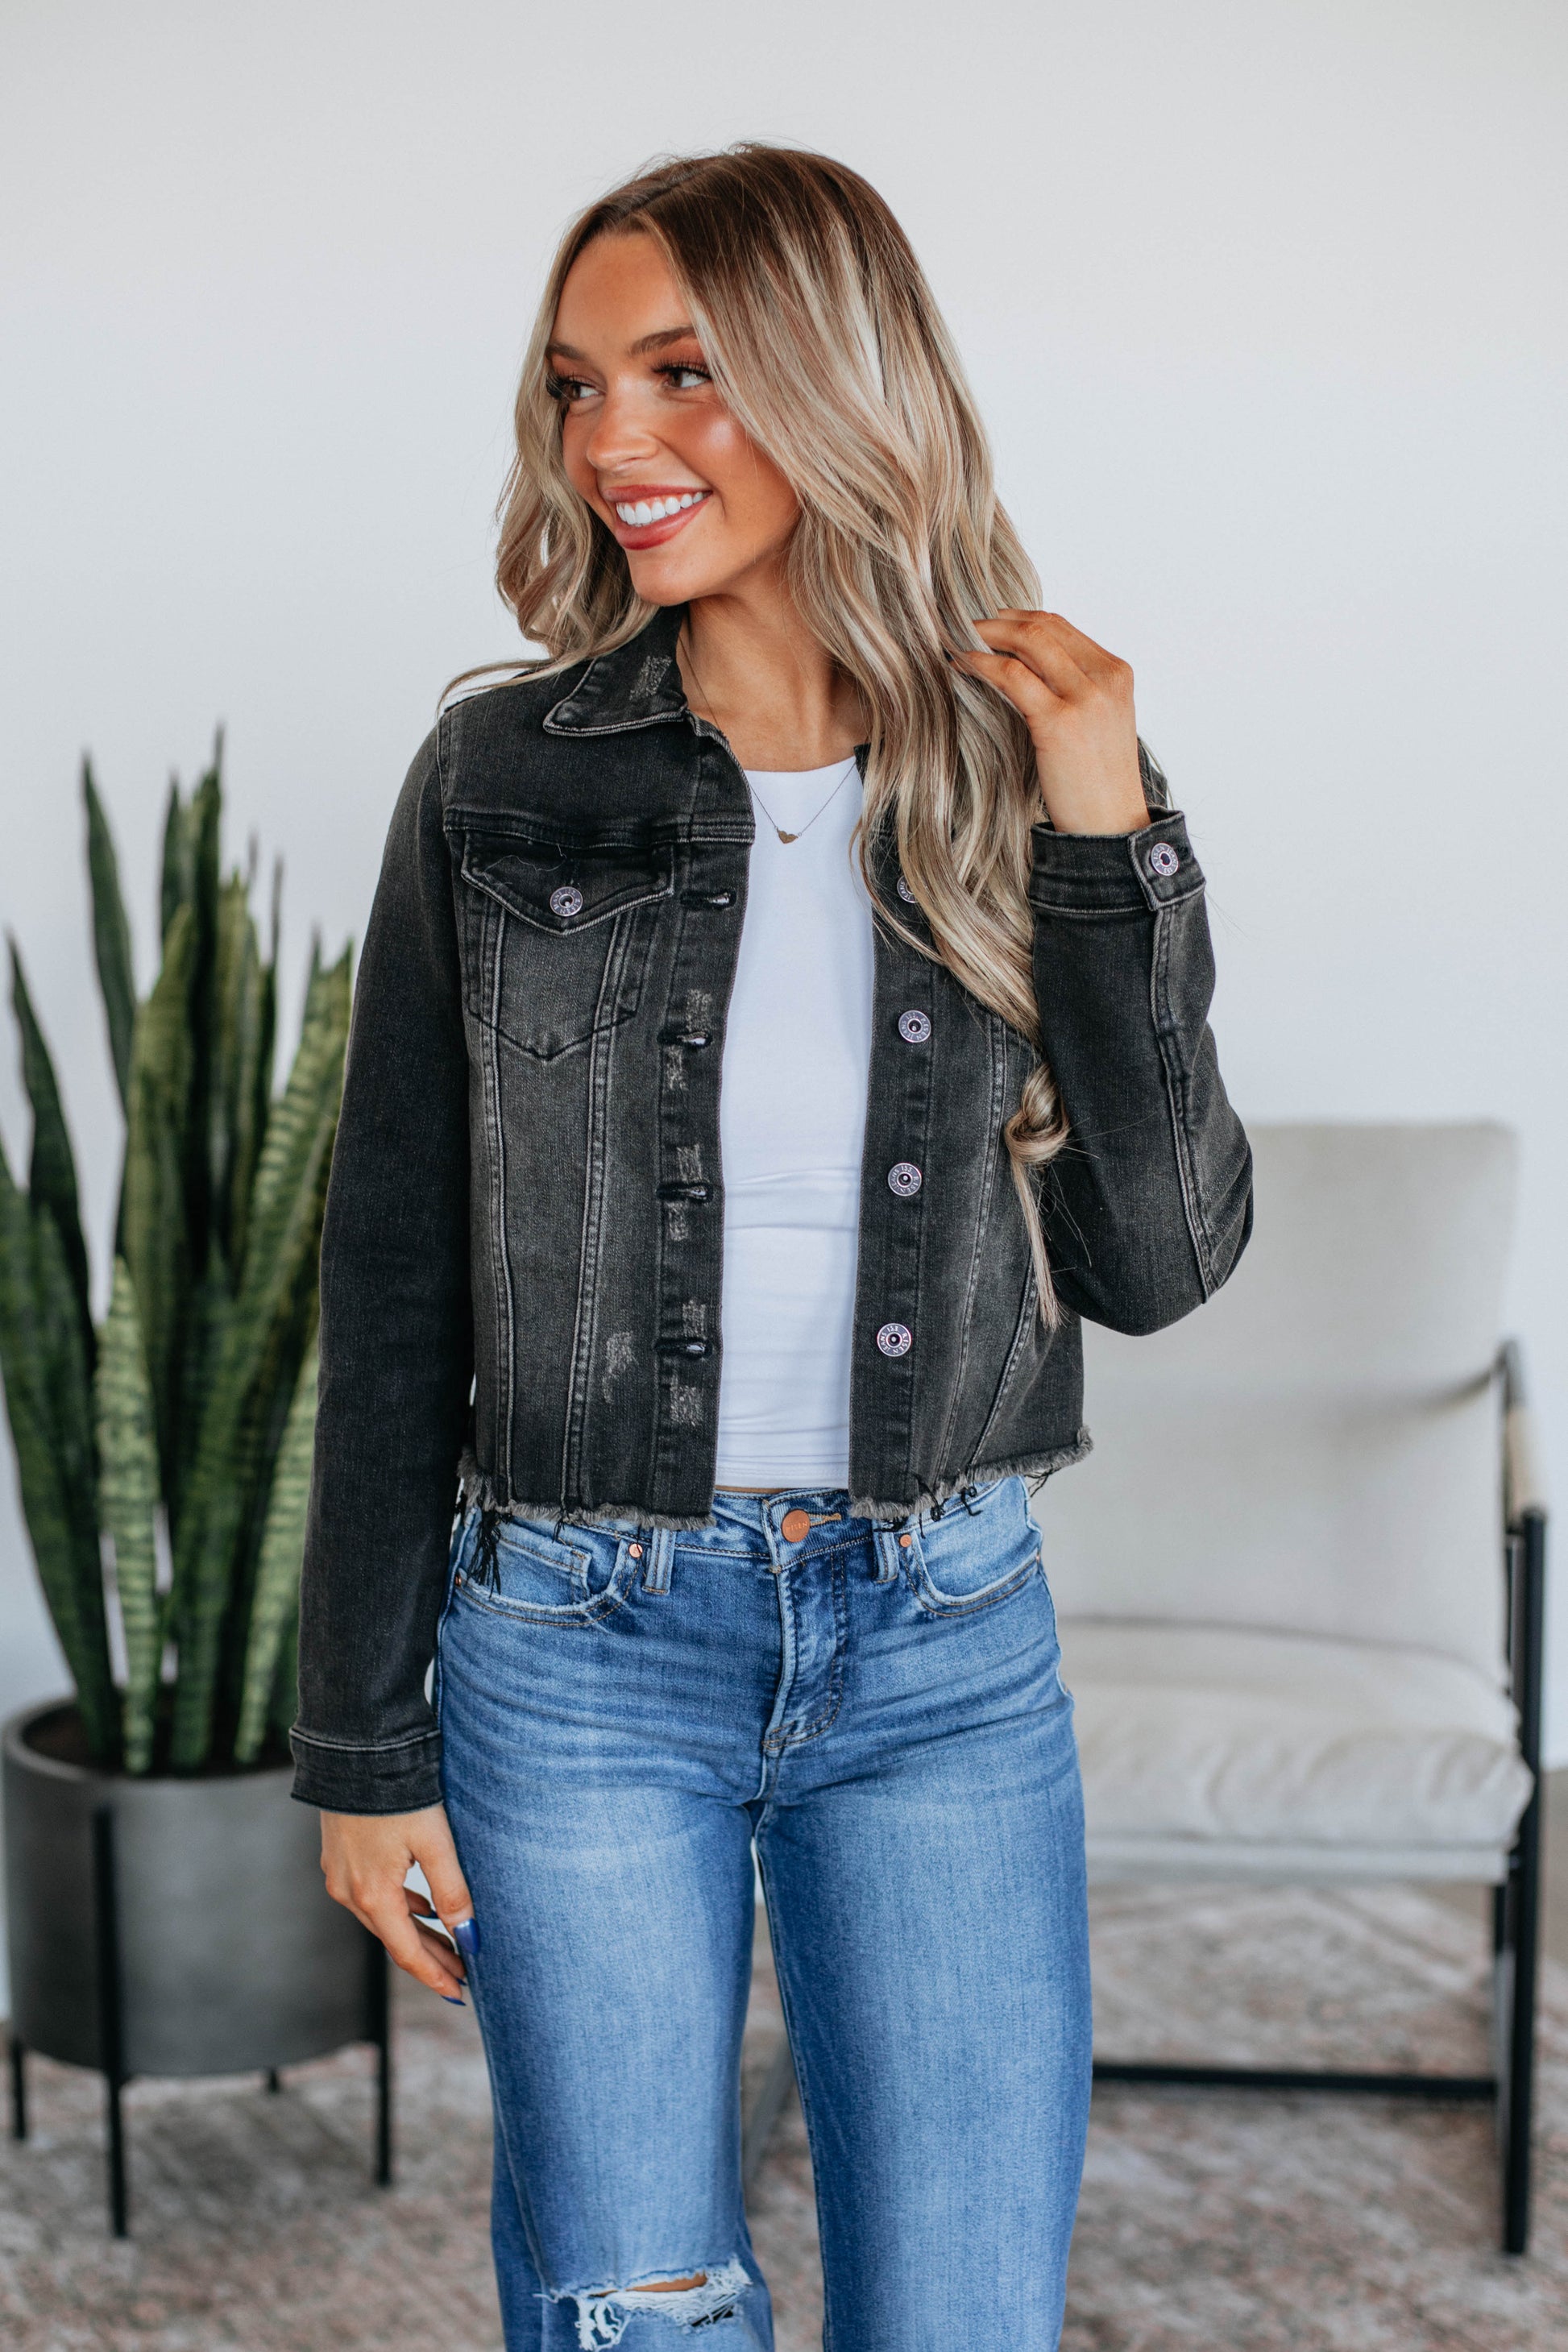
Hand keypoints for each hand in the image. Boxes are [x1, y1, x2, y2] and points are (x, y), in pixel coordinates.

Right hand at [320, 1803, 475, 2002]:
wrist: (356, 1749)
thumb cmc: (399, 1793)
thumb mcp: (435, 1842)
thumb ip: (453, 1891)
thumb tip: (469, 1937)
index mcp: (373, 1895)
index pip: (407, 1951)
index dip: (434, 1974)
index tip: (459, 1993)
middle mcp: (349, 1892)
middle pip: (394, 1938)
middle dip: (430, 1958)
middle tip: (462, 1975)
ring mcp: (339, 1874)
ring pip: (382, 1917)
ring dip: (415, 1932)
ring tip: (450, 1944)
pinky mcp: (339, 1855)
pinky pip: (371, 1895)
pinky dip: (399, 1907)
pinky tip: (422, 1905)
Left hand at [956, 611, 1147, 835]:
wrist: (1111, 824)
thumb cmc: (1097, 781)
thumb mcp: (1096, 721)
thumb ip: (1073, 688)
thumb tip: (1024, 666)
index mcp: (1116, 673)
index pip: (1061, 627)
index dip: (1020, 619)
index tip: (991, 623)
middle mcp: (1105, 678)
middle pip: (1043, 627)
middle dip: (998, 622)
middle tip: (965, 627)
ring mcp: (1085, 698)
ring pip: (1028, 643)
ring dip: (986, 637)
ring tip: (958, 642)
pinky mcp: (1059, 722)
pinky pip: (1011, 676)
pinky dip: (981, 664)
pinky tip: (962, 665)